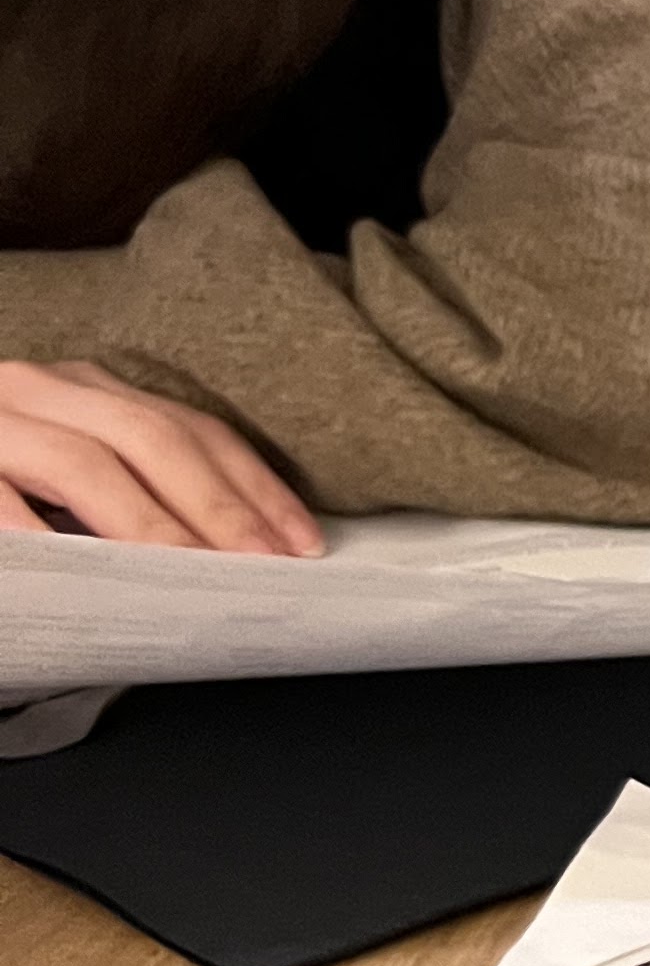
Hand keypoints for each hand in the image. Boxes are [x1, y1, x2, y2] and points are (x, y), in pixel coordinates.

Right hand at [0, 360, 322, 553]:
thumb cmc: (4, 480)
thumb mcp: (71, 471)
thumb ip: (134, 489)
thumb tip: (235, 548)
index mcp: (84, 388)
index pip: (190, 427)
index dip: (254, 484)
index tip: (303, 541)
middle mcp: (39, 388)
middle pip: (152, 439)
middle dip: (219, 508)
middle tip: (264, 568)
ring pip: (84, 463)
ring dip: (148, 526)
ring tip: (193, 578)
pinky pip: (0, 499)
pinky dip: (41, 534)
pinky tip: (81, 573)